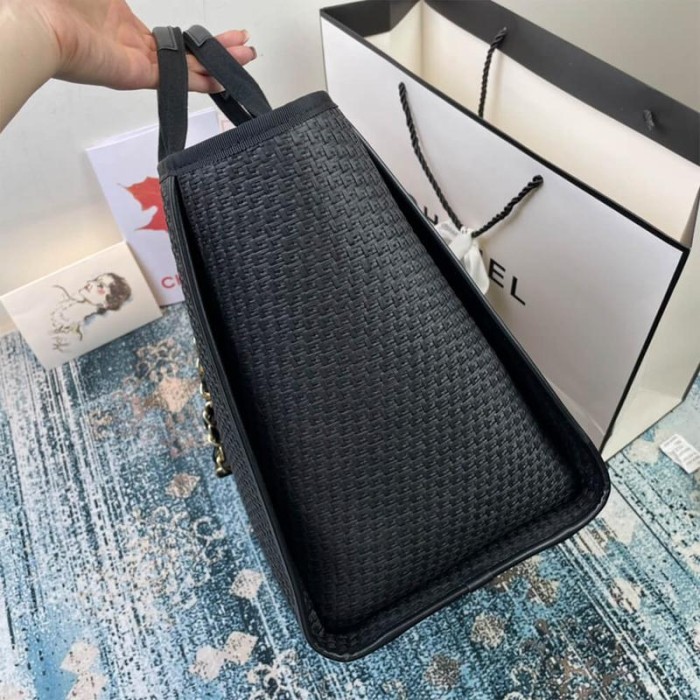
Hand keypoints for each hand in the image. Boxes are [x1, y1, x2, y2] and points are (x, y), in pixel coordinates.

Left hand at [33, 0, 255, 91]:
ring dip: (218, 63)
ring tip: (247, 61)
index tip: (222, 35)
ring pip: (188, 66)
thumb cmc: (61, 0)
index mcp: (122, 25)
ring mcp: (137, 64)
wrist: (40, 20)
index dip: (197, 40)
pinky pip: (176, 78)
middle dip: (218, 50)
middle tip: (245, 49)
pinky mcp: (138, 76)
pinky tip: (223, 80)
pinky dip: (201, 79)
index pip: (170, 39)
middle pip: (186, 54)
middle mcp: (133, 48)